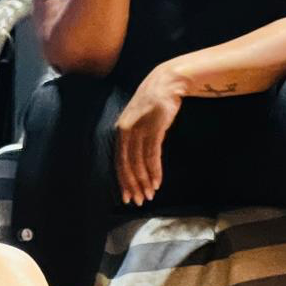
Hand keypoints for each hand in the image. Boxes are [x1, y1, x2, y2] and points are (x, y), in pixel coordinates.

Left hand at [114, 66, 186, 203]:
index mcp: (119, 130)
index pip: (118, 161)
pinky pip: (152, 155)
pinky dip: (155, 171)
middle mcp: (125, 131)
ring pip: (139, 163)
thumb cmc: (153, 104)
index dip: (122, 181)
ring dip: (145, 181)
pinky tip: (157, 182)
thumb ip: (134, 138)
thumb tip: (135, 160)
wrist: (166, 83)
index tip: (126, 196)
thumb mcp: (138, 120)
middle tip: (138, 201)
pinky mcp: (154, 128)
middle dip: (132, 185)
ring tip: (150, 194)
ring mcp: (140, 129)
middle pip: (127, 165)